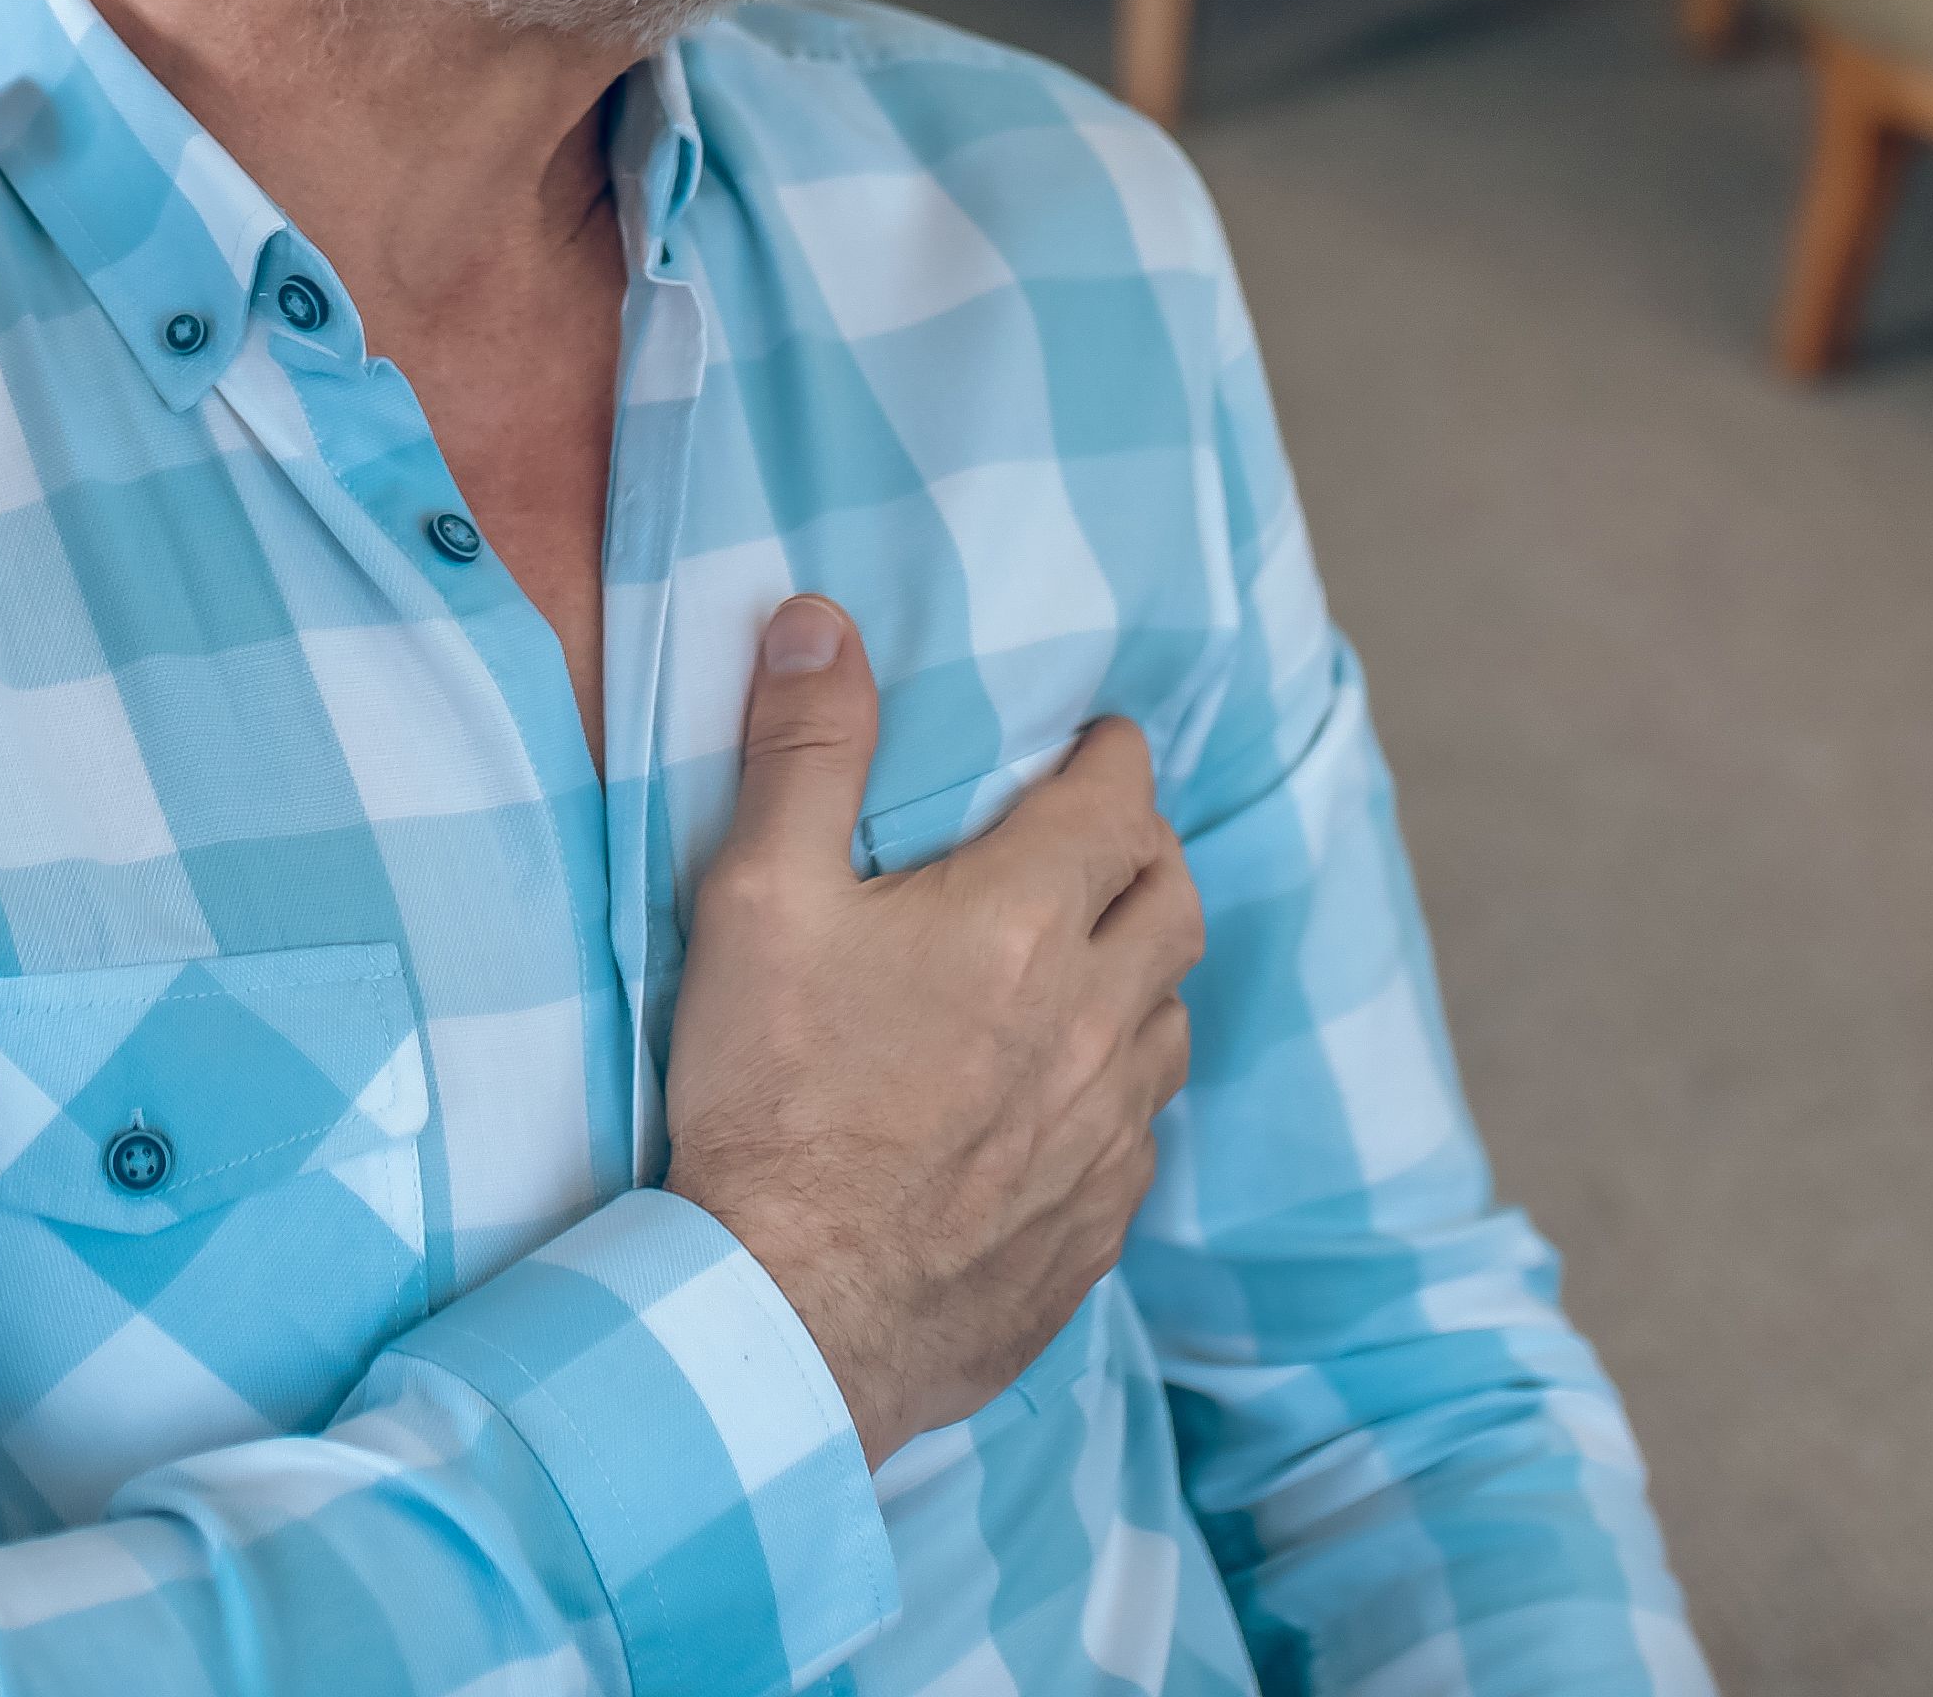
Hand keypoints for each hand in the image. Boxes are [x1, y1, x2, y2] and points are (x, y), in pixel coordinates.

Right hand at [660, 597, 1202, 1456]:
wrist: (792, 1309)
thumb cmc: (770, 1097)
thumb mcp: (757, 899)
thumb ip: (803, 751)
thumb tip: (822, 622)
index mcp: (1021, 924)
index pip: (1116, 805)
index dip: (1115, 761)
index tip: (1103, 742)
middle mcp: (1093, 1022)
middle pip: (1174, 904)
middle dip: (1151, 852)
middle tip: (1108, 838)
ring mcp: (1105, 1135)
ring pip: (1171, 1023)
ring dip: (1145, 974)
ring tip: (1092, 966)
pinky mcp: (1093, 1229)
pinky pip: (1140, 1136)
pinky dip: (1119, 1091)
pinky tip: (1064, 1103)